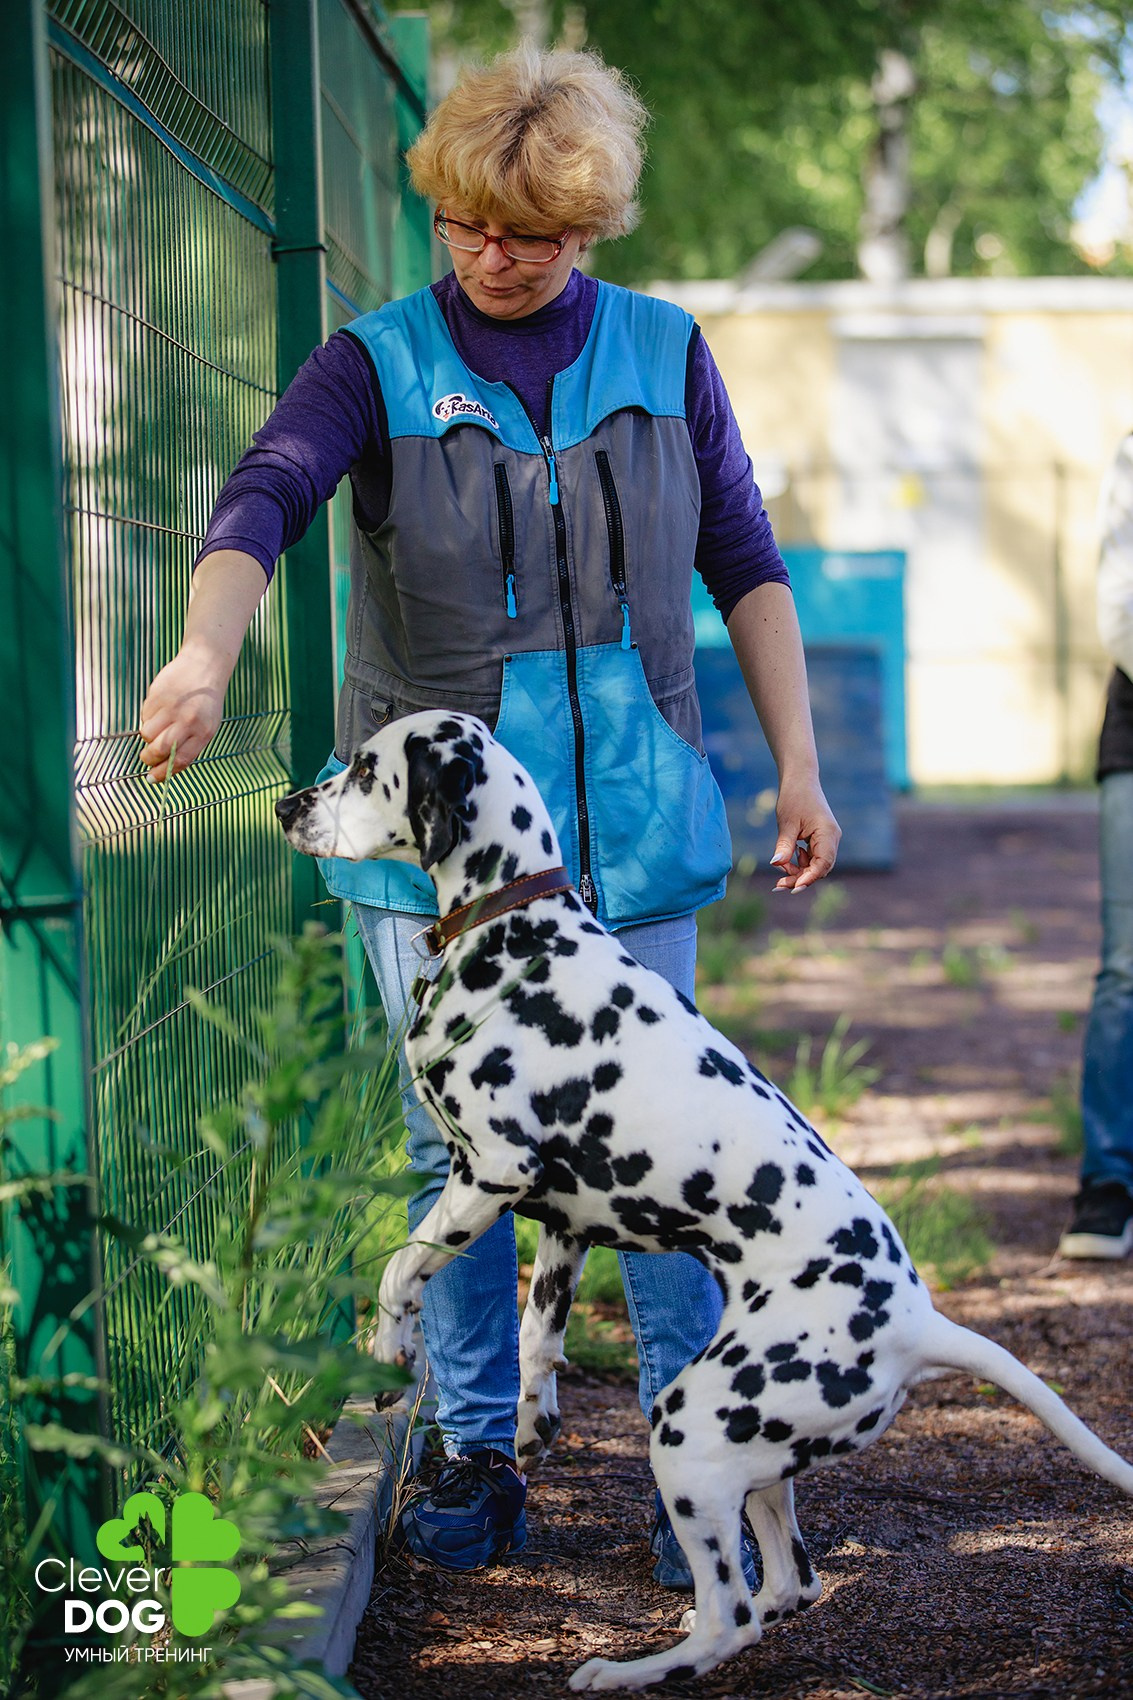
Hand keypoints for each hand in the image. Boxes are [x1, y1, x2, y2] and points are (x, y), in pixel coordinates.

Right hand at [138, 647, 226, 781]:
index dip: (162, 773)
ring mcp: (171, 707)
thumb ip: (189, 745)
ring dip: (147, 737)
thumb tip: (165, 767)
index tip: (152, 778)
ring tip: (155, 730)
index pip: (179, 760)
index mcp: (204, 732)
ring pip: (147, 733)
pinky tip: (159, 710)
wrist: (205, 665)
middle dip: (149, 758)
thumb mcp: (208, 725)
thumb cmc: (206, 702)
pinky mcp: (158, 695)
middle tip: (146, 758)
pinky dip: (148, 718)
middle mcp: (188, 721)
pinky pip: (145, 716)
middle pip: (160, 749)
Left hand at [768, 777, 840, 891]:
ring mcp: (827, 839)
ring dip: (799, 870)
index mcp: (828, 834)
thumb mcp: (786, 823)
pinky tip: (788, 856)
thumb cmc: (794, 797)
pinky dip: (800, 861)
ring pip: (816, 864)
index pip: (822, 864)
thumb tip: (776, 864)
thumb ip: (784, 846)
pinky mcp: (820, 838)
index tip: (792, 887)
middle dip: (800, 878)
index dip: (808, 878)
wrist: (800, 779)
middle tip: (778, 884)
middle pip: (820, 868)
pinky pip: (813, 857)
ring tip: (780, 868)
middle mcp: (832, 839)